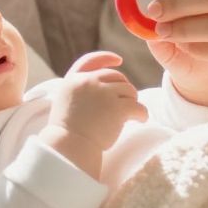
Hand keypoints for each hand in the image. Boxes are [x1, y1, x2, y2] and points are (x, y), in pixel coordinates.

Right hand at [43, 52, 147, 175]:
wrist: (69, 148)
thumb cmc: (67, 132)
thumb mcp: (65, 102)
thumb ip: (80, 89)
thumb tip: (104, 85)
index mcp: (73, 80)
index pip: (91, 60)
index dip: (107, 58)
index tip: (119, 60)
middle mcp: (88, 82)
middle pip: (116, 76)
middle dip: (123, 88)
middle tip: (124, 103)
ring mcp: (103, 94)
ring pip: (129, 91)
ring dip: (132, 102)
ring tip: (130, 115)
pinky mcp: (117, 108)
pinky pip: (138, 107)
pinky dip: (142, 114)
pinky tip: (140, 120)